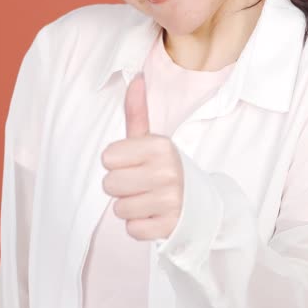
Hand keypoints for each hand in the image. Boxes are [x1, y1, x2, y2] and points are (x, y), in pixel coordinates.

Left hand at [100, 73, 183, 240]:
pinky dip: (140, 226)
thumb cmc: (165, 169)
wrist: (200, 202)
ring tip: (149, 201)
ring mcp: (171, 201)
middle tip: (141, 185)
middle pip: (109, 185)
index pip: (107, 158)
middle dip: (121, 188)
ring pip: (119, 210)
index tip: (136, 164)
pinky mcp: (171, 227)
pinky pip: (133, 230)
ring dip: (130, 208)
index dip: (117, 163)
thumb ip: (138, 113)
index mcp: (160, 146)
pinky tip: (155, 216)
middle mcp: (167, 172)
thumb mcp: (152, 141)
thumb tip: (135, 78)